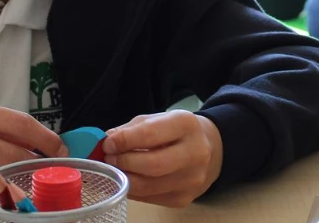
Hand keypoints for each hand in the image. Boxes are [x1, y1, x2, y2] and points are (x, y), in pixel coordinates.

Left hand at [103, 110, 222, 206]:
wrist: (211, 149)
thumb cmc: (177, 132)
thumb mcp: (158, 119)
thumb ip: (132, 129)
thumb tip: (107, 142)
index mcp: (186, 124)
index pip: (150, 134)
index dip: (124, 141)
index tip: (108, 144)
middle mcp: (195, 152)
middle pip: (152, 165)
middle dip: (124, 162)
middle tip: (109, 159)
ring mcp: (191, 179)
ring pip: (148, 186)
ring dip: (124, 179)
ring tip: (115, 169)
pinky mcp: (183, 199)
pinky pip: (149, 198)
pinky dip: (133, 190)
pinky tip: (129, 179)